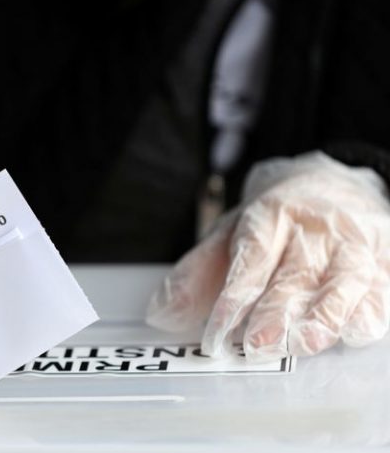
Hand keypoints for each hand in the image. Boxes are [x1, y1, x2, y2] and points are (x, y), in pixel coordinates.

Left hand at [147, 152, 389, 361]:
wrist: (331, 181)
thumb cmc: (273, 219)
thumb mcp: (228, 233)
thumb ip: (196, 273)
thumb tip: (160, 314)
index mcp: (270, 216)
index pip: (248, 262)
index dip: (231, 302)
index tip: (215, 337)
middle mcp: (313, 228)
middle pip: (293, 275)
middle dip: (275, 313)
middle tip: (255, 346)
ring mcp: (353, 243)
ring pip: (342, 283)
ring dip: (323, 317)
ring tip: (302, 344)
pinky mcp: (384, 258)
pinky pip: (381, 289)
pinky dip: (368, 313)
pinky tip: (353, 333)